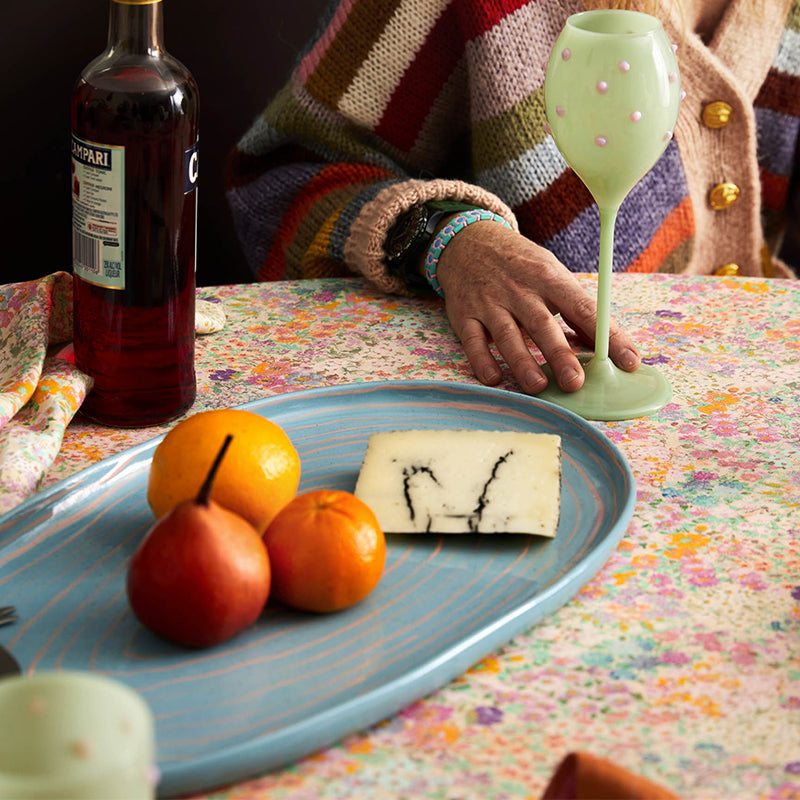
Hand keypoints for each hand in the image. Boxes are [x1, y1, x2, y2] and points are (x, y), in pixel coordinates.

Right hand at [434, 221, 640, 393]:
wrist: (469, 241)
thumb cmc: (521, 264)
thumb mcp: (551, 274)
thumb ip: (574, 310)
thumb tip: (602, 346)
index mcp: (550, 278)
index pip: (585, 309)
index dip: (608, 336)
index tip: (629, 361)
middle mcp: (520, 290)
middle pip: (542, 325)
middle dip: (559, 355)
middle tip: (575, 383)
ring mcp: (490, 302)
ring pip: (507, 335)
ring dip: (522, 362)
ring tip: (537, 386)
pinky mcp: (464, 314)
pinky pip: (473, 340)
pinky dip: (481, 360)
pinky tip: (493, 378)